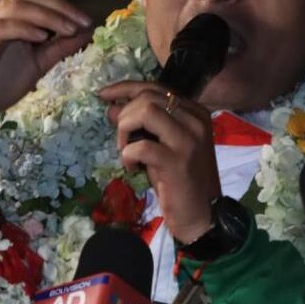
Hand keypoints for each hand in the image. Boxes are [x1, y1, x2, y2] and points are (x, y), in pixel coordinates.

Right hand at [0, 0, 91, 134]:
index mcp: (10, 15)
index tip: (89, 22)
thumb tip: (87, 32)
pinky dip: (26, 28)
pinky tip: (43, 38)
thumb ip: (59, 47)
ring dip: (49, 16)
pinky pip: (4, 26)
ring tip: (70, 31)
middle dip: (62, 7)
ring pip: (20, 6)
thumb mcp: (38, 64)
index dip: (66, 6)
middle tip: (84, 23)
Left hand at [100, 81, 220, 242]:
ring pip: (146, 111)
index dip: (125, 88)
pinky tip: (132, 168)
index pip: (156, 88)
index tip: (103, 95)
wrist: (201, 215)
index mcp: (195, 112)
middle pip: (148, 97)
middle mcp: (195, 120)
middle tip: (122, 138)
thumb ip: (142, 125)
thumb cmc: (180, 180)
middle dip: (125, 114)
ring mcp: (188, 139)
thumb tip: (111, 107)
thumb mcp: (160, 146)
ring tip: (125, 150)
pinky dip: (128, 155)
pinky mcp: (177, 161)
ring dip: (125, 129)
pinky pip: (141, 146)